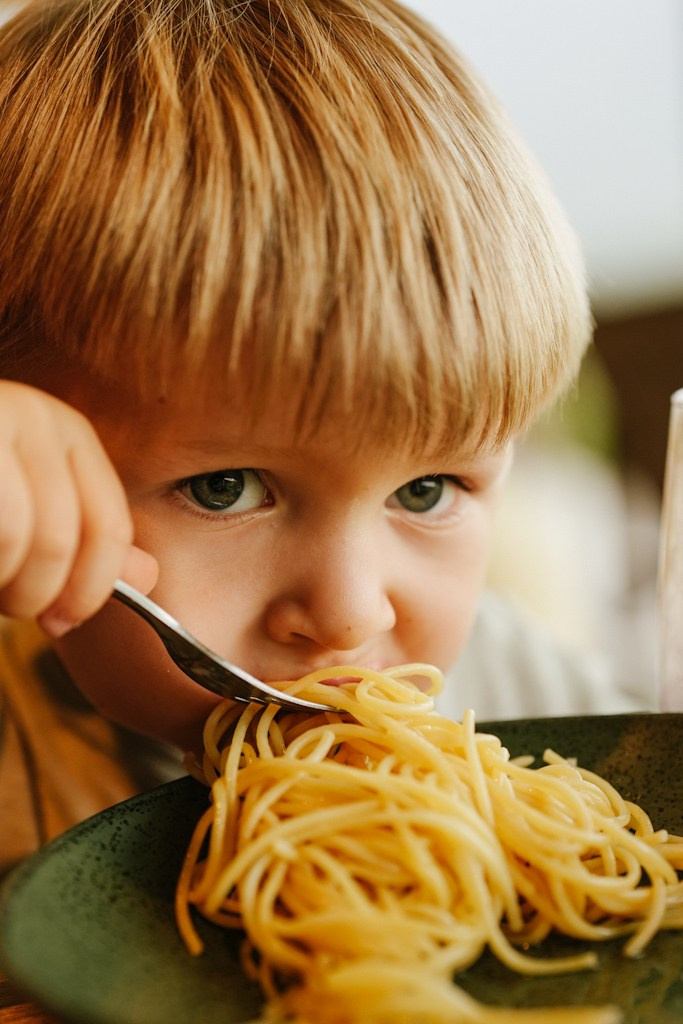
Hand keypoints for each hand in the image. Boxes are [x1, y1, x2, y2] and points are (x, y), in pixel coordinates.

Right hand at [0, 381, 157, 634]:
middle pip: (59, 540)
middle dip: (31, 594)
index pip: (110, 525)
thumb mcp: (31, 501)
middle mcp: (30, 414)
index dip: (92, 589)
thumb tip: (149, 576)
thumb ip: (88, 539)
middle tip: (6, 604)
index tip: (63, 622)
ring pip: (12, 538)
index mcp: (67, 430)